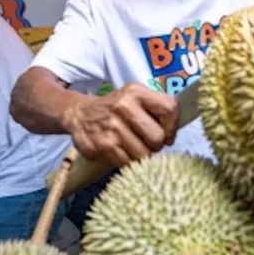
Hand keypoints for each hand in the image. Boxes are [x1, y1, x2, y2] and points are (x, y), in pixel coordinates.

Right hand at [62, 83, 178, 166]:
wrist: (79, 114)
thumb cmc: (116, 109)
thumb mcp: (134, 98)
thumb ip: (155, 110)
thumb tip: (173, 134)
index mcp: (136, 92)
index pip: (169, 108)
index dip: (173, 127)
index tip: (168, 136)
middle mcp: (124, 106)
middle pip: (157, 137)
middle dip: (156, 145)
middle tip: (147, 143)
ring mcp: (112, 126)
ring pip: (144, 154)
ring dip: (142, 156)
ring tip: (133, 147)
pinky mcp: (104, 145)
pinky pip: (128, 162)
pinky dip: (128, 162)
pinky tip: (122, 153)